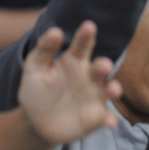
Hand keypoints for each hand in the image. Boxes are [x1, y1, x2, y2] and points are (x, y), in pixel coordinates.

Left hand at [18, 22, 122, 144]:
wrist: (36, 123)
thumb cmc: (37, 91)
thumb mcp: (34, 69)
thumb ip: (44, 50)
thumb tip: (56, 31)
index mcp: (73, 62)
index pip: (82, 46)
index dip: (86, 36)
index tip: (89, 26)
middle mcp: (89, 77)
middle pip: (100, 68)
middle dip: (104, 66)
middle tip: (104, 65)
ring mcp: (95, 97)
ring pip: (110, 90)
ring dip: (115, 89)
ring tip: (113, 90)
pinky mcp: (97, 117)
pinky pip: (107, 117)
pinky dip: (111, 119)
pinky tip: (109, 123)